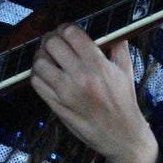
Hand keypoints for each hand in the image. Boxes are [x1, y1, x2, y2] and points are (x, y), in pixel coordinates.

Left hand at [29, 25, 157, 162]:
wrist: (121, 135)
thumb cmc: (124, 101)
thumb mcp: (126, 70)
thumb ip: (118, 45)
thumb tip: (109, 27)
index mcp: (97, 65)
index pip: (70, 34)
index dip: (65, 28)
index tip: (67, 31)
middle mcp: (79, 77)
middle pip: (51, 44)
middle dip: (51, 39)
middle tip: (55, 41)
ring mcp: (65, 92)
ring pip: (39, 63)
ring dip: (41, 56)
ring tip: (48, 56)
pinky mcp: (56, 105)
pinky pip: (36, 83)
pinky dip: (38, 74)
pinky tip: (45, 73)